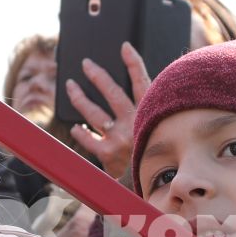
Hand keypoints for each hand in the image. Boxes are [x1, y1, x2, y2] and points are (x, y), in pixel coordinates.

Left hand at [65, 43, 151, 184]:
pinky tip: (76, 128)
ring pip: (93, 112)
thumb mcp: (164, 135)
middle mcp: (134, 123)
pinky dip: (80, 132)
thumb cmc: (163, 162)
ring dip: (79, 97)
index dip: (133, 63)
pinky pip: (88, 138)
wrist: (158, 189)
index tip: (124, 47)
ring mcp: (119, 137)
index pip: (142, 82)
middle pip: (112, 92)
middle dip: (97, 75)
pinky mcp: (107, 154)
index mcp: (151, 115)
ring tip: (70, 86)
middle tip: (86, 64)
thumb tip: (146, 101)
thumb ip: (154, 118)